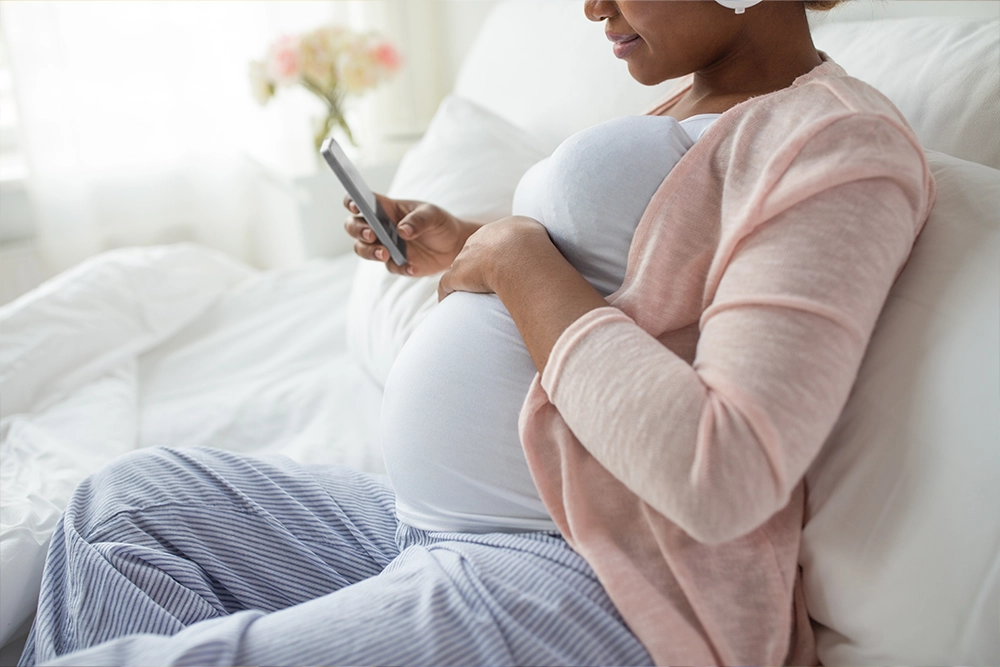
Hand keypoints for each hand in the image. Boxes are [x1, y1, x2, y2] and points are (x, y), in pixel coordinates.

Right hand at [343, 194, 476, 276]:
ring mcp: (385, 246)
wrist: (454, 245)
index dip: (352, 202)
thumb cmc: (439, 223)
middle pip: (353, 227)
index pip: (360, 202)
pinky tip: (412, 267)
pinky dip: (400, 267)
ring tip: (386, 253)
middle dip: (358, 230)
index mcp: (385, 208)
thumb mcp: (432, 215)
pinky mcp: (396, 263)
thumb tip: (402, 231)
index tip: (356, 206)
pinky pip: (391, 267)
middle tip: (372, 235)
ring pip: (363, 249)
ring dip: (370, 252)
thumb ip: (418, 220)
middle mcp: (380, 227)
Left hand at [438, 216, 552, 300]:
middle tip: (483, 281)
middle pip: (473, 252)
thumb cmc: (537, 250)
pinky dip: (446, 294)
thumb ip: (548, 250)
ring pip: (459, 268)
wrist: (519, 254)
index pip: (493, 241)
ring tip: (465, 295)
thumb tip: (559, 262)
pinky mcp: (456, 275)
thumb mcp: (547, 241)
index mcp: (500, 229)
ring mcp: (466, 257)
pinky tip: (447, 303)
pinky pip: (446, 285)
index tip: (501, 266)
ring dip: (461, 280)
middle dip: (475, 265)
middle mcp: (480, 239)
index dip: (496, 254)